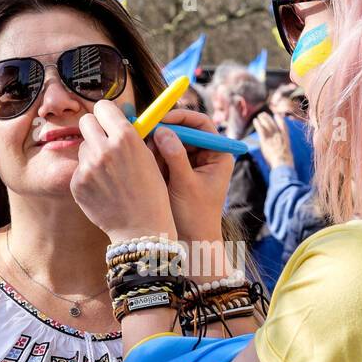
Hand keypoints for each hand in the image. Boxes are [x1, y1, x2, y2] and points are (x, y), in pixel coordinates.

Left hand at [72, 100, 176, 243]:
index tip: (109, 122)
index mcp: (126, 137)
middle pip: (86, 122)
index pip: (103, 107)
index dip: (106, 115)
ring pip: (82, 147)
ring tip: (109, 175)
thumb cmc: (150, 194)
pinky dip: (88, 176)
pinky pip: (78, 169)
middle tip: (104, 143)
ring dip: (92, 155)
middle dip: (95, 129)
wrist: (141, 229)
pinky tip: (102, 189)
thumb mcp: (148, 158)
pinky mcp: (77, 183)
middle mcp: (104, 148)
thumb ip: (130, 136)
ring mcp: (88, 166)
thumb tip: (116, 118)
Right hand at [149, 107, 233, 244]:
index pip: (201, 124)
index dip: (182, 117)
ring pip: (169, 142)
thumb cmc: (196, 217)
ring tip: (146, 158)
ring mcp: (188, 164)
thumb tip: (162, 131)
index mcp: (217, 155)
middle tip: (145, 135)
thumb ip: (175, 156)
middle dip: (164, 133)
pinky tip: (144, 166)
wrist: (191, 243)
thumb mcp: (186, 185)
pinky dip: (152, 158)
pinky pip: (161, 156)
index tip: (162, 120)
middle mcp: (204, 155)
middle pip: (183, 130)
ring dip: (156, 147)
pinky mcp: (175, 173)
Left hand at [253, 111, 292, 169]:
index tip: (277, 115)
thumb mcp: (287, 153)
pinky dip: (258, 124)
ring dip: (263, 119)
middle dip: (268, 118)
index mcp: (286, 138)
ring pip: (267, 125)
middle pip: (273, 124)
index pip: (283, 126)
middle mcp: (279, 136)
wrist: (282, 163)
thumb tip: (280, 150)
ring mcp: (272, 137)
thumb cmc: (285, 162)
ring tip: (259, 116)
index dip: (280, 120)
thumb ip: (283, 148)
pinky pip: (261, 130)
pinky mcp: (265, 141)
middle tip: (264, 114)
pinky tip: (255, 121)